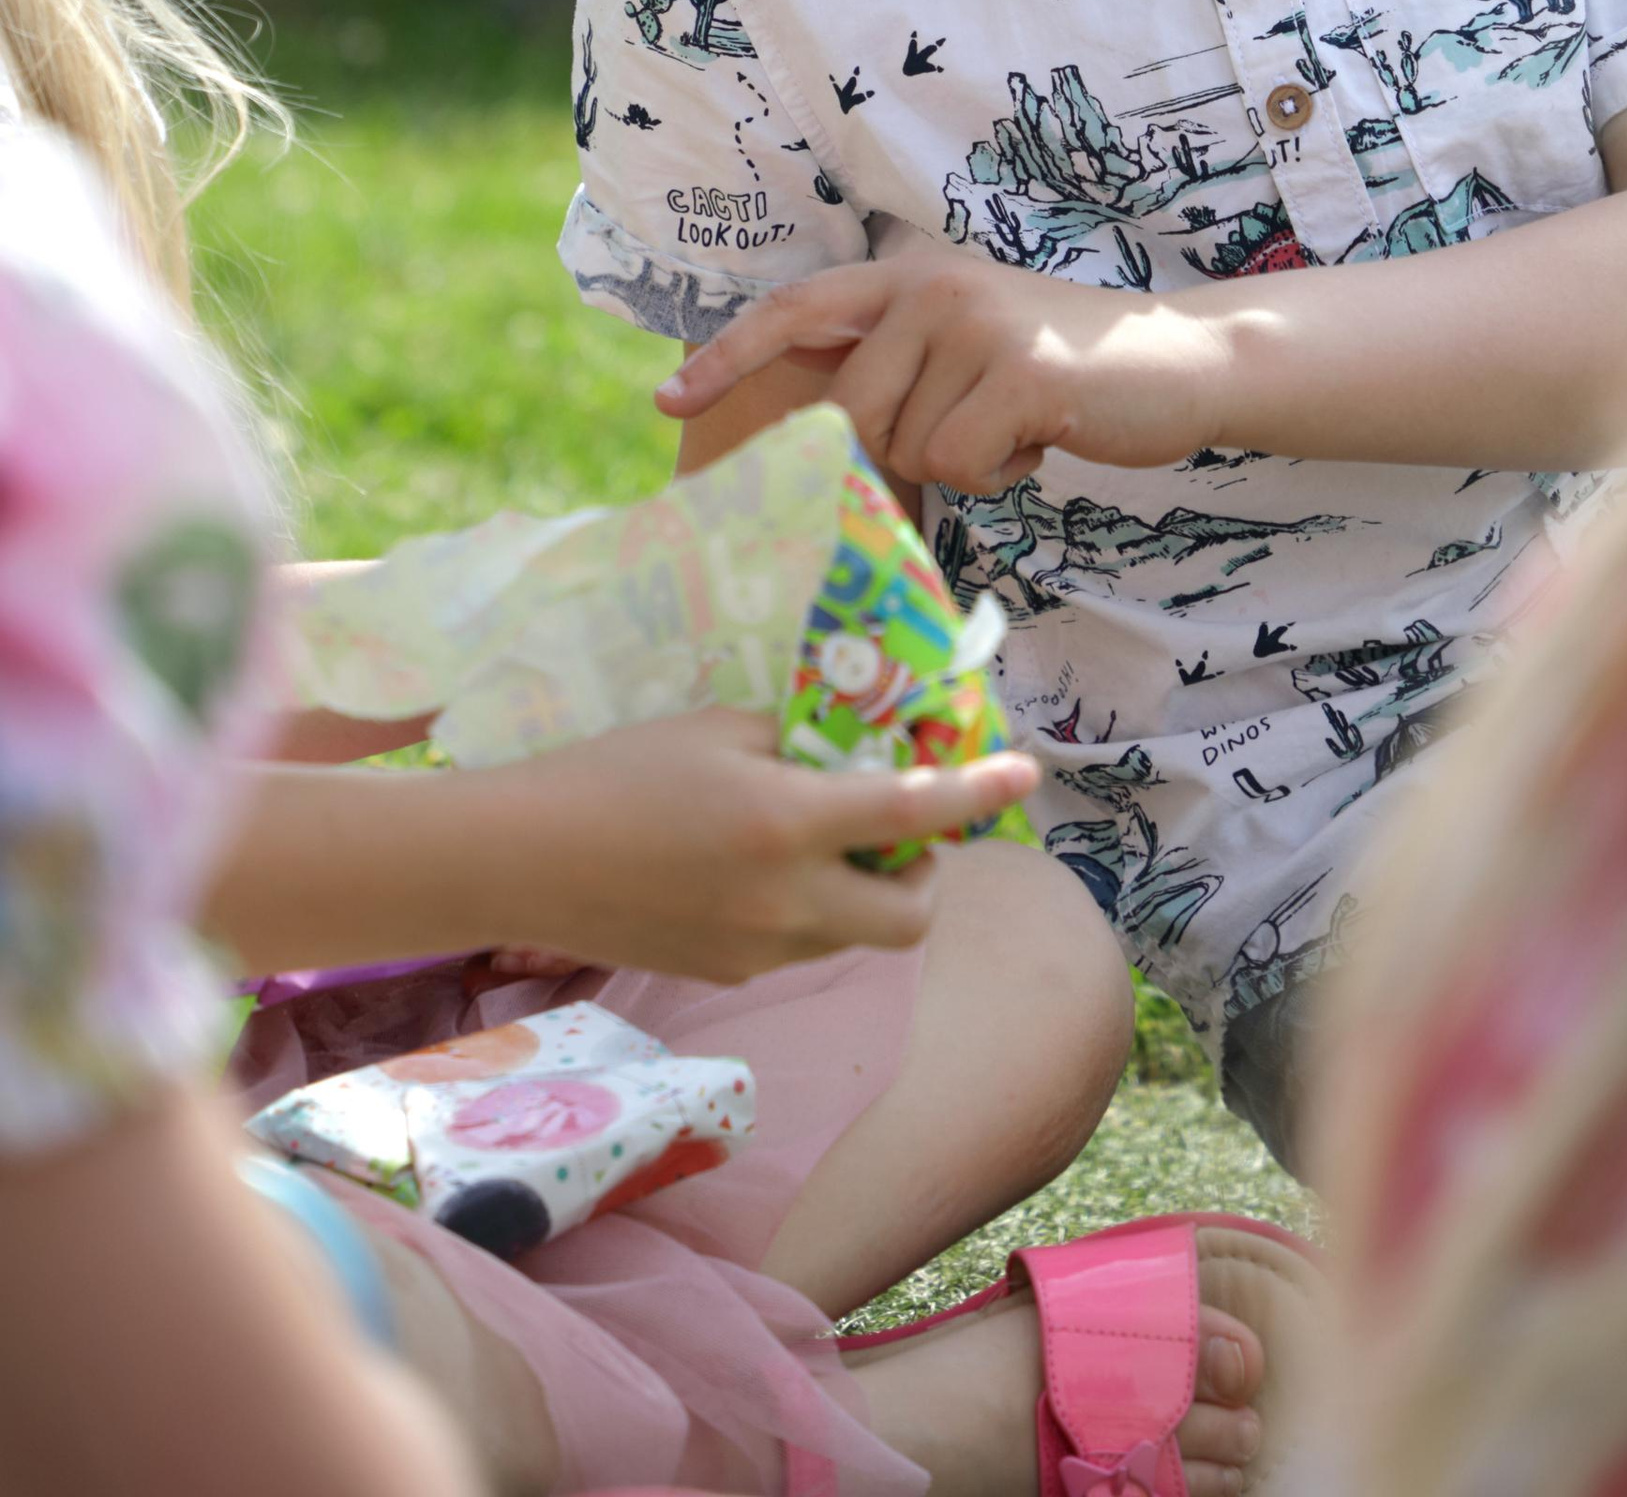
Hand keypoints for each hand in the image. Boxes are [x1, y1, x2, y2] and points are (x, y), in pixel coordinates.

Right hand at [473, 708, 1037, 978]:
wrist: (521, 859)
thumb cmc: (617, 771)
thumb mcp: (718, 729)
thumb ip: (799, 741)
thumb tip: (861, 745)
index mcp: (787, 826)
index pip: (915, 813)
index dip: (979, 791)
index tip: (1026, 773)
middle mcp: (785, 904)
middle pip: (910, 917)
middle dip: (927, 877)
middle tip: (901, 831)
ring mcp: (755, 952)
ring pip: (855, 937)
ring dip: (866, 895)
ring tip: (818, 840)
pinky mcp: (724, 975)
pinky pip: (799, 948)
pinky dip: (809, 912)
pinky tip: (755, 872)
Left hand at [657, 243, 1233, 488]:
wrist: (1181, 359)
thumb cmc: (1066, 371)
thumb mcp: (971, 346)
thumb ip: (902, 366)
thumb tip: (824, 437)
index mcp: (911, 278)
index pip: (797, 310)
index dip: (730, 355)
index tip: (670, 399)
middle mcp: (932, 288)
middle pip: (849, 413)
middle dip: (898, 452)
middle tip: (973, 437)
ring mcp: (975, 324)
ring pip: (906, 448)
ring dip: (962, 461)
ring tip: (1018, 423)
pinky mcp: (1018, 372)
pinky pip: (958, 462)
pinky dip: (1000, 472)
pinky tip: (1042, 437)